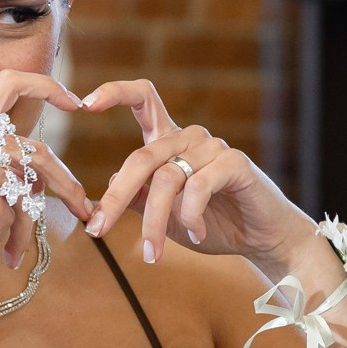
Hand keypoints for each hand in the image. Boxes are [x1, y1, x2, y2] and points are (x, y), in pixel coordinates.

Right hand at [0, 72, 90, 274]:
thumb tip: (42, 184)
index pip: (11, 83)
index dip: (47, 86)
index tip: (76, 103)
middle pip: (40, 155)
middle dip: (69, 188)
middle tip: (87, 212)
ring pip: (24, 196)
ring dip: (19, 233)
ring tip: (7, 253)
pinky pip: (6, 217)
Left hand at [81, 80, 314, 273]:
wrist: (262, 240)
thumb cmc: (214, 224)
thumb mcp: (164, 215)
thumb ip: (137, 201)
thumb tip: (99, 197)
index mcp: (170, 141)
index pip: (142, 100)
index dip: (114, 93)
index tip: (84, 104)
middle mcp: (189, 137)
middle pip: (141, 157)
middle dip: (116, 198)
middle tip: (99, 231)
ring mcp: (213, 148)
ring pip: (166, 179)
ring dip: (153, 222)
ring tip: (153, 253)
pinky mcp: (235, 163)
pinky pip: (197, 187)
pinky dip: (190, 217)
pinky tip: (197, 236)